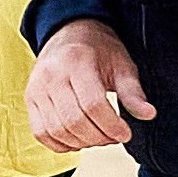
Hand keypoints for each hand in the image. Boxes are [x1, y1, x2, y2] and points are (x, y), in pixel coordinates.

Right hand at [27, 19, 154, 152]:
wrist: (69, 33)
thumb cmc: (99, 50)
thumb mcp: (121, 64)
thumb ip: (133, 91)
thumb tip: (147, 115)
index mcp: (77, 62)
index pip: (93, 105)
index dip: (112, 126)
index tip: (126, 133)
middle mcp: (51, 75)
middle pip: (74, 121)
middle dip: (99, 137)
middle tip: (114, 137)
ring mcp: (36, 88)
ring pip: (56, 130)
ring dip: (81, 143)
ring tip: (98, 137)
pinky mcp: (30, 99)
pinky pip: (40, 132)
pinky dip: (60, 144)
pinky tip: (78, 140)